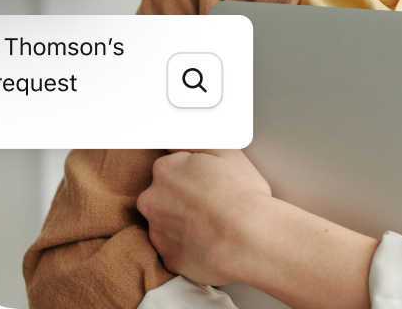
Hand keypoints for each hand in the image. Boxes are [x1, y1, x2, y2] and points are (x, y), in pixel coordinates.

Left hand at [136, 148, 273, 285]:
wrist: (248, 238)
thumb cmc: (241, 196)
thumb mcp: (225, 152)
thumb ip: (196, 144)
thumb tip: (180, 143)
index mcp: (165, 171)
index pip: (170, 170)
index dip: (191, 177)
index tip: (206, 185)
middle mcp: (153, 200)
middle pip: (163, 198)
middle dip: (182, 201)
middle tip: (211, 206)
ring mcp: (158, 231)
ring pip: (168, 225)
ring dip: (184, 226)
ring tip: (213, 227)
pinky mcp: (168, 258)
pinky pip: (176, 251)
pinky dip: (189, 249)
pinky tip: (209, 244)